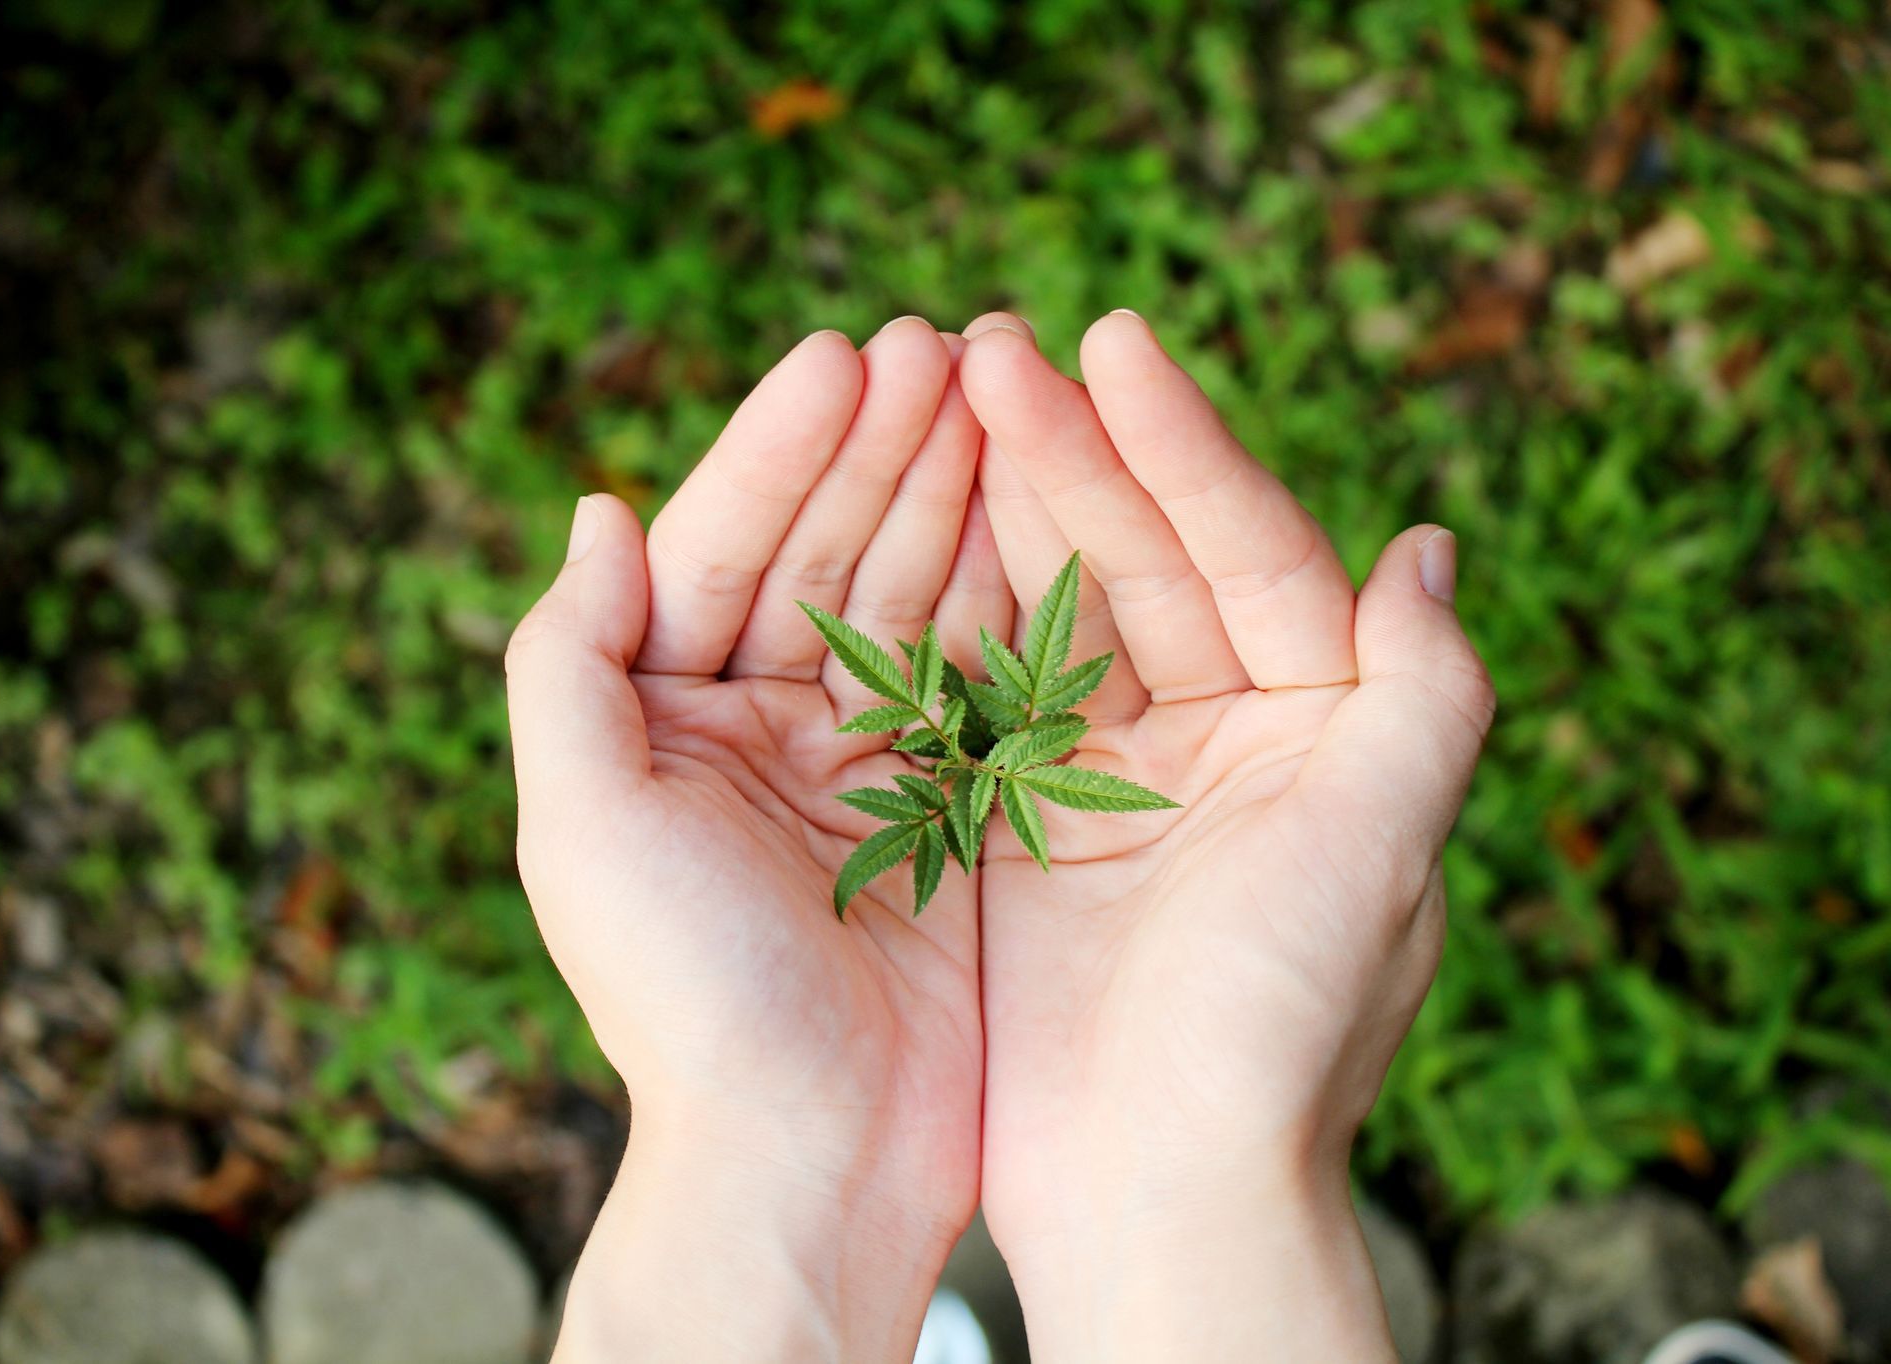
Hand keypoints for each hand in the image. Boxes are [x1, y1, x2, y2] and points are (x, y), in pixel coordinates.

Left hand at [506, 320, 1004, 1361]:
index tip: (845, 355)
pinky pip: (987, 675)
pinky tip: (1052, 505)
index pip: (718, 548)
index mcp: (667, 719)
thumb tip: (598, 507)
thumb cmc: (681, 999)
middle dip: (882, 448)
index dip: (779, 450)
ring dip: (954, 494)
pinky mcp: (957, 810)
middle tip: (949, 342)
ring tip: (1006, 390)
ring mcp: (867, 765)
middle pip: (827, 553)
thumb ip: (566, 661)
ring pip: (915, 597)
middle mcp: (764, 728)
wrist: (810, 1158)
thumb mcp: (584, 824)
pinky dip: (1016, 589)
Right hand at [958, 311, 1494, 1360]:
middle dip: (1074, 451)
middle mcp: (1224, 739)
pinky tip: (901, 521)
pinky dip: (946, 611)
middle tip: (985, 342)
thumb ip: (1425, 690)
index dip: (1185, 445)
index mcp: (1319, 726)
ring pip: (1054, 610)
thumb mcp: (1383, 847)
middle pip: (1145, 562)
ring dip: (1004, 506)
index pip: (1253, 549)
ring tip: (937, 391)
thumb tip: (1426, 541)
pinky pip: (981, 691)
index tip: (1109, 341)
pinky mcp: (1022, 829)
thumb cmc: (1284, 1027)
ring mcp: (1114, 780)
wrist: (1157, 1197)